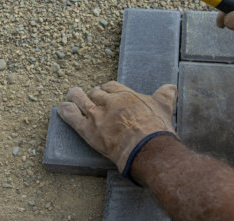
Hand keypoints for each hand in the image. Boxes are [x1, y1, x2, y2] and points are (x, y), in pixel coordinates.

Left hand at [57, 81, 176, 172]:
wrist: (147, 148)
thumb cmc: (157, 128)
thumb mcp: (164, 106)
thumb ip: (166, 95)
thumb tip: (172, 87)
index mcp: (125, 94)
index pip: (110, 86)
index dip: (106, 89)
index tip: (105, 92)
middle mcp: (109, 101)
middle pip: (95, 92)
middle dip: (93, 95)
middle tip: (92, 99)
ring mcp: (97, 115)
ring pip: (81, 100)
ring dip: (75, 97)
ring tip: (73, 96)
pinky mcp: (89, 131)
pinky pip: (72, 117)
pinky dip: (65, 111)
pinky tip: (62, 109)